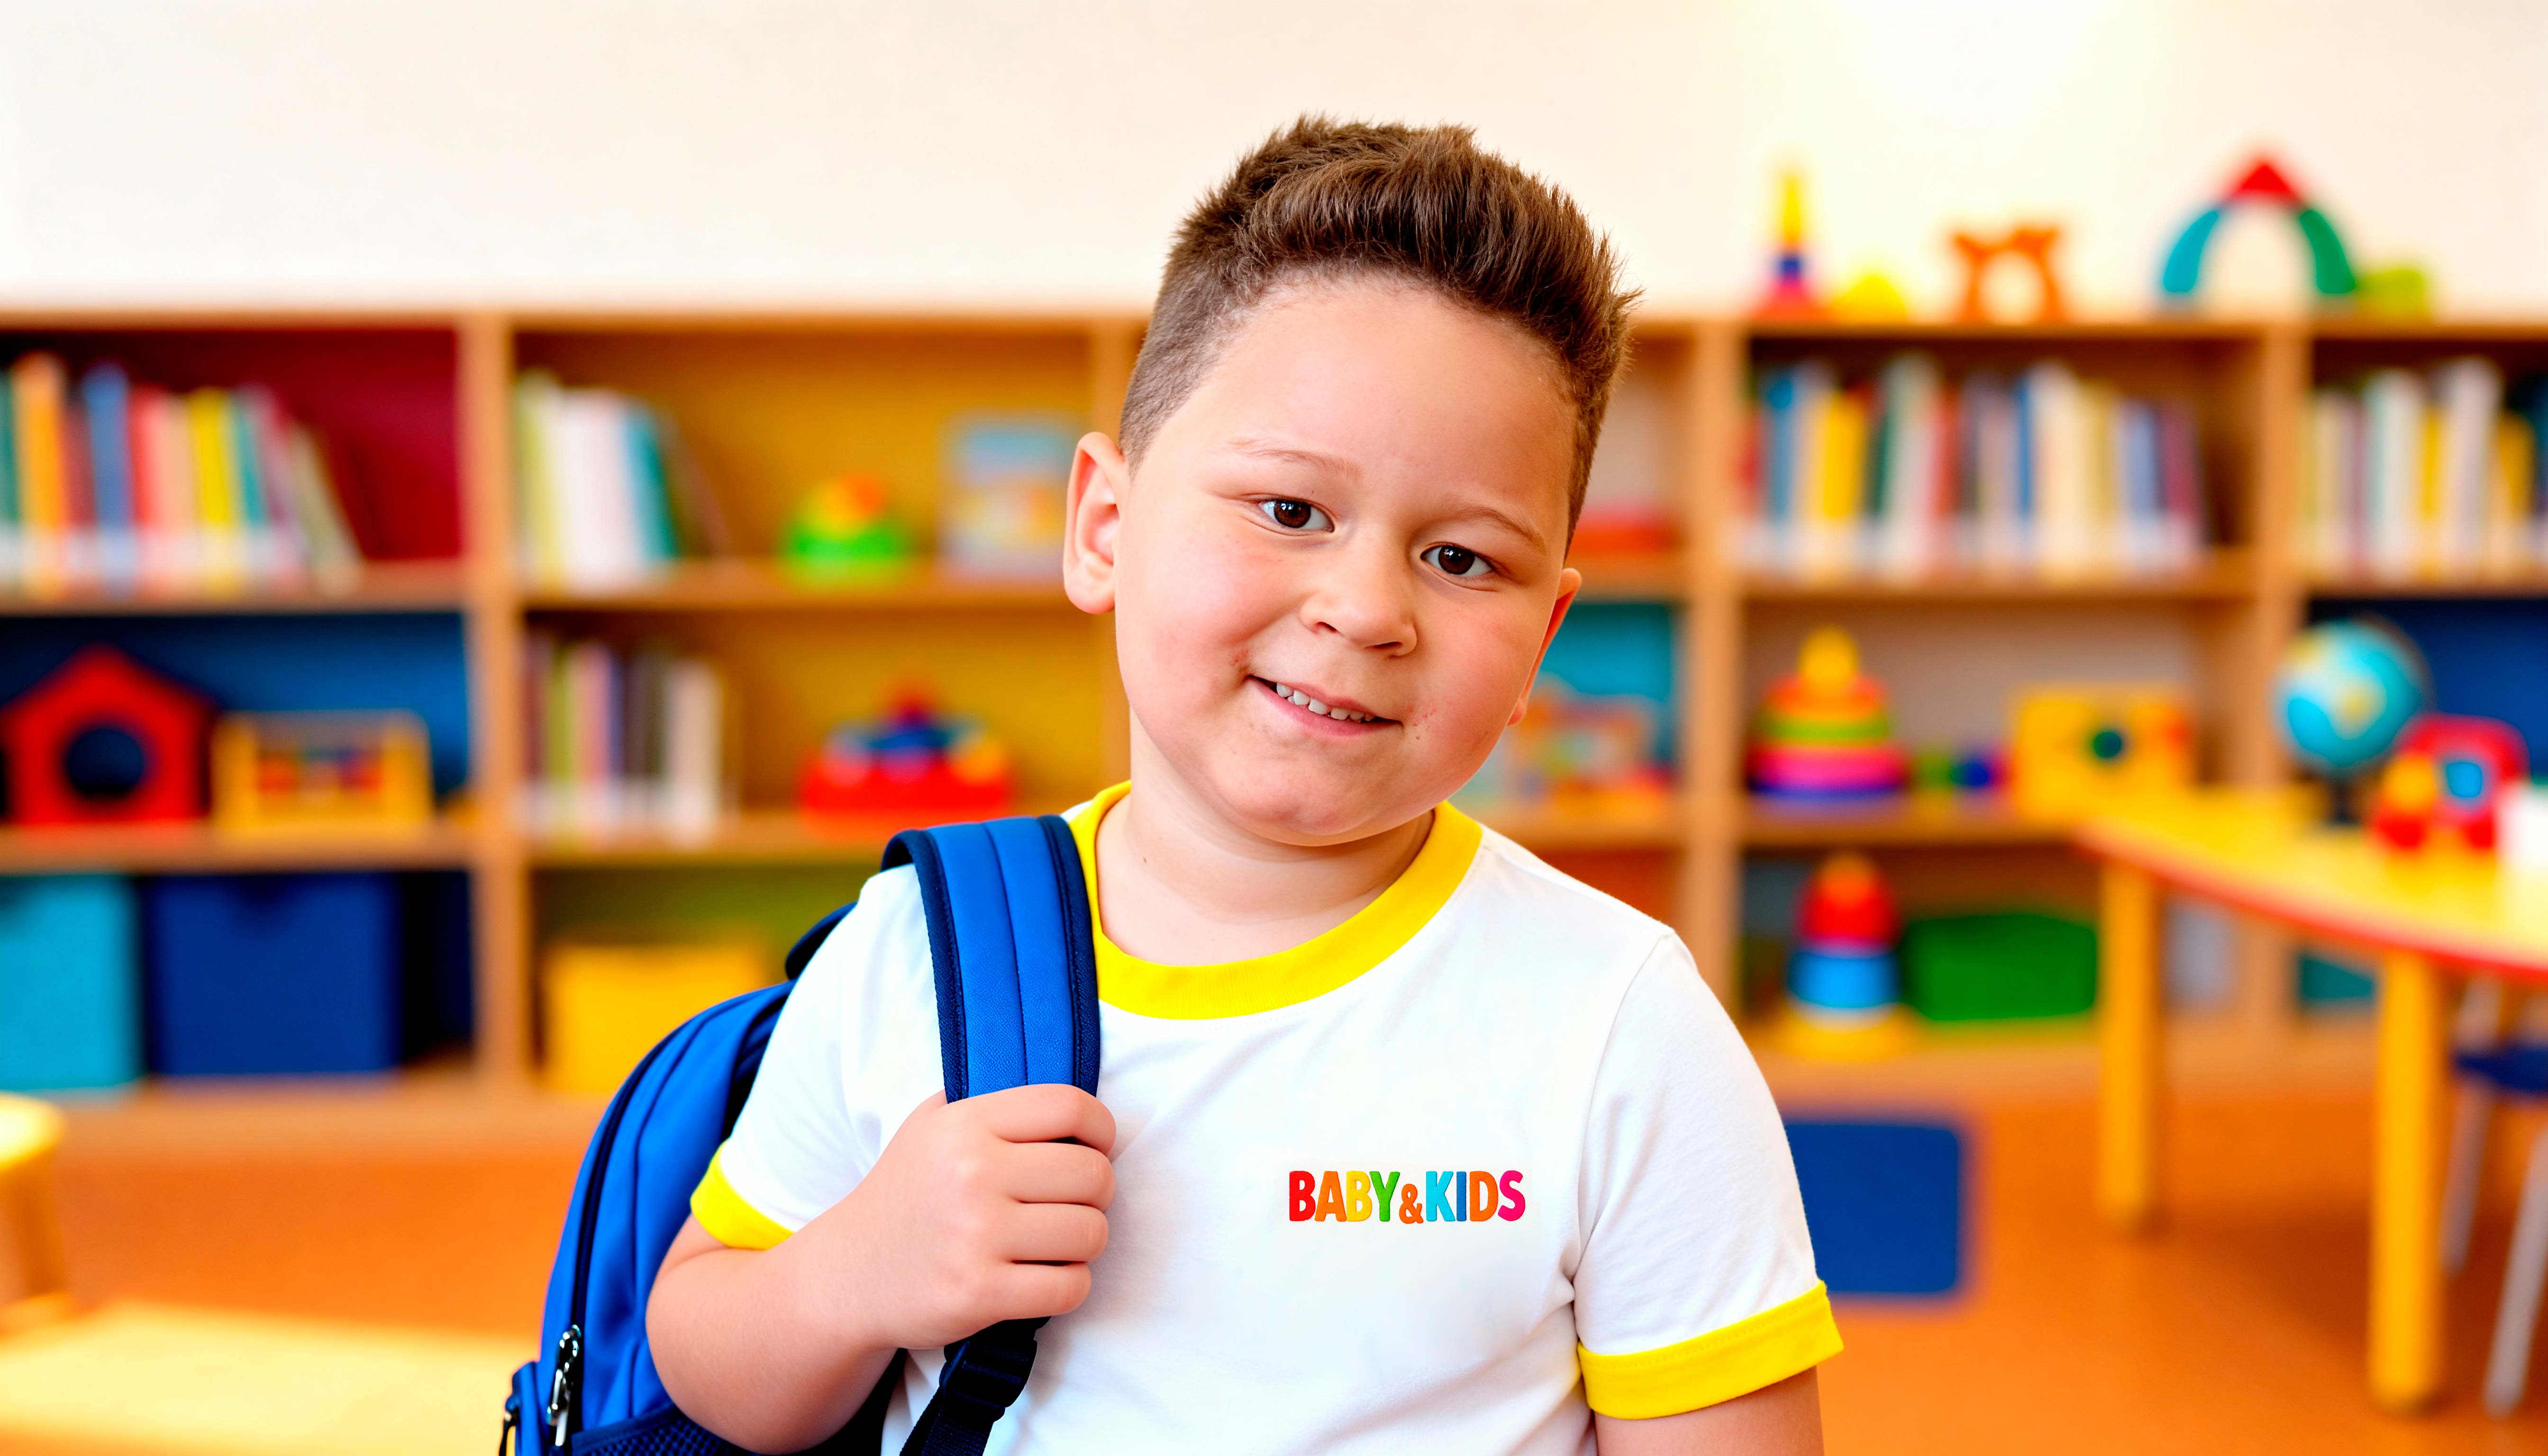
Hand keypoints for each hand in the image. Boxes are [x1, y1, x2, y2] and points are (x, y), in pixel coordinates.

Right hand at [798, 1085, 1116, 1353]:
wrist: (849, 1274)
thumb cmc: (907, 1193)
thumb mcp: (933, 1123)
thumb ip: (994, 1102)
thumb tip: (1072, 1107)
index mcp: (966, 1124)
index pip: (1071, 1107)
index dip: (1101, 1130)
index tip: (1095, 1149)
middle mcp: (972, 1173)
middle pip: (1094, 1175)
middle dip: (1096, 1193)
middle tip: (1069, 1203)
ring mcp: (976, 1236)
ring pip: (1091, 1232)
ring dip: (1084, 1242)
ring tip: (1053, 1241)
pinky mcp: (980, 1293)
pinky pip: (1071, 1287)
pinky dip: (1069, 1285)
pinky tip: (1041, 1276)